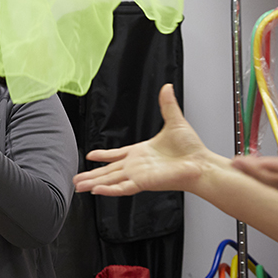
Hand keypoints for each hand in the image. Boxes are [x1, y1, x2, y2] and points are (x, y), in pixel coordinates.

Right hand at [73, 84, 208, 195]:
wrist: (201, 163)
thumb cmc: (192, 148)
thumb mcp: (175, 121)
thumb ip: (167, 105)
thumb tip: (166, 87)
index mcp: (141, 152)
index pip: (116, 155)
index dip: (103, 156)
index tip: (90, 156)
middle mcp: (137, 165)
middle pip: (108, 171)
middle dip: (91, 175)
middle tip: (76, 180)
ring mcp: (139, 175)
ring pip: (111, 180)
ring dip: (94, 183)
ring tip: (79, 186)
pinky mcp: (143, 182)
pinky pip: (123, 187)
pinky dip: (110, 189)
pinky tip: (97, 190)